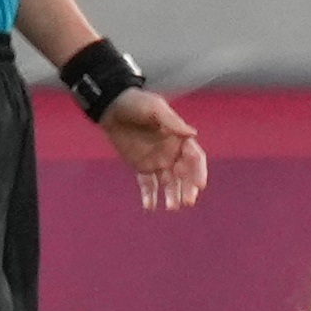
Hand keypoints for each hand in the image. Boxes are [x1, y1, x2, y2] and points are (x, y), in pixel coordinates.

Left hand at [99, 86, 208, 211]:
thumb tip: (193, 133)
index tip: (199, 186)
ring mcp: (157, 160)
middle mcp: (171, 152)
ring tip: (170, 207)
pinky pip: (147, 184)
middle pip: (184, 174)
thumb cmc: (136, 103)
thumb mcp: (154, 108)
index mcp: (179, 138)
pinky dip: (149, 195)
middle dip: (187, 188)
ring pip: (168, 182)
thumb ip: (172, 122)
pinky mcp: (141, 166)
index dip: (199, 172)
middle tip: (186, 201)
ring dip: (171, 195)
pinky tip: (149, 206)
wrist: (111, 107)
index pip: (195, 158)